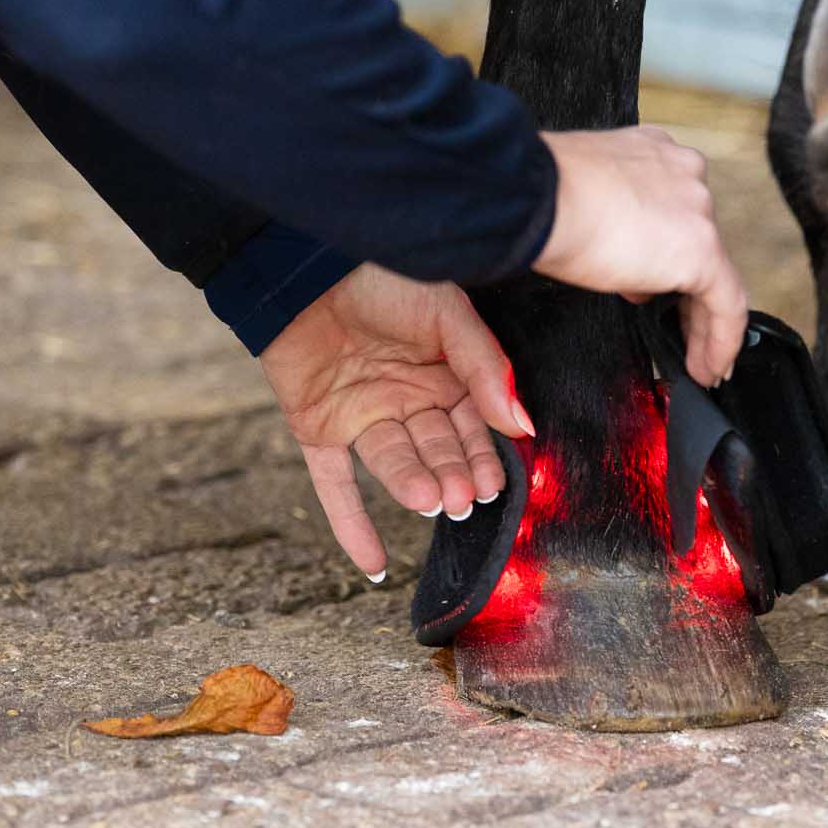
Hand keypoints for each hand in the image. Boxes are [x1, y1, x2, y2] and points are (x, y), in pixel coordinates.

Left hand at [258, 265, 532, 577]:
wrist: (305, 261)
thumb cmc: (385, 275)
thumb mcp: (448, 313)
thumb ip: (485, 367)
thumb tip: (523, 424)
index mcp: (446, 377)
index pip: (475, 428)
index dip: (486, 457)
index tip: (498, 484)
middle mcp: (409, 402)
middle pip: (438, 450)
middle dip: (453, 475)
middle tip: (464, 499)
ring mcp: (364, 418)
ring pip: (396, 464)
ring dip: (414, 486)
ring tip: (434, 500)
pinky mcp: (319, 431)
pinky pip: (336, 485)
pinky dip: (351, 525)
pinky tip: (373, 566)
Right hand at [535, 126, 748, 385]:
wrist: (537, 198)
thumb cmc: (542, 199)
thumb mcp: (584, 206)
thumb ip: (618, 233)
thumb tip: (633, 276)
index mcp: (655, 155)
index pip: (676, 211)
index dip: (668, 253)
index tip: (660, 286)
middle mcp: (685, 174)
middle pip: (700, 243)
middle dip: (690, 295)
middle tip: (684, 333)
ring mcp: (699, 209)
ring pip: (717, 276)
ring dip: (705, 324)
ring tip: (699, 362)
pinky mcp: (703, 250)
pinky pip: (727, 306)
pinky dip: (721, 341)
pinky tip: (709, 368)